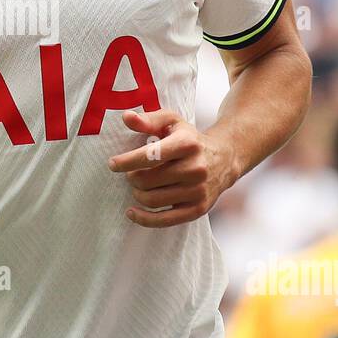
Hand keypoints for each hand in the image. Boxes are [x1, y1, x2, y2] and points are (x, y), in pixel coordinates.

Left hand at [108, 108, 236, 227]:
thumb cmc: (190, 139)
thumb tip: (126, 117)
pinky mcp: (198, 209)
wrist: (224, 159)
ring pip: (151, 200)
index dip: (126, 162)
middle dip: (132, 178)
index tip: (113, 164)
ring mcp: (198, 190)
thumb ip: (148, 119)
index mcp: (187, 144)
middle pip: (146, 180)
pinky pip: (164, 220)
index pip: (150, 156)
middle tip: (132, 174)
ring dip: (137, 194)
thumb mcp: (172, 122)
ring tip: (139, 186)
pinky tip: (132, 212)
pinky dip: (144, 219)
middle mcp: (195, 168)